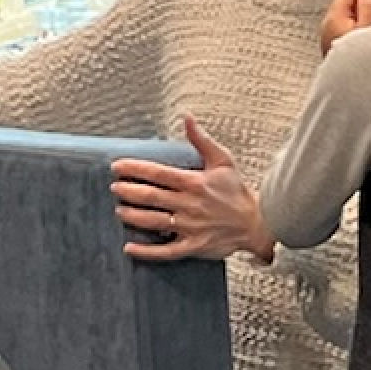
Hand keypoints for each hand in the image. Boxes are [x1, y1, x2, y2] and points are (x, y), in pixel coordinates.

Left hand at [109, 116, 274, 263]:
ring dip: (133, 216)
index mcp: (194, 183)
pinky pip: (165, 251)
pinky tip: (129, 248)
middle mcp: (189, 205)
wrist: (256, 224)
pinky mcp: (193, 246)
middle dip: (129, 191)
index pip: (158, 173)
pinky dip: (146, 251)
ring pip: (154, 221)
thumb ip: (201, 140)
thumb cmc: (237, 192)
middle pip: (151, 197)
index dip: (135, 169)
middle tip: (114, 188)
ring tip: (119, 210)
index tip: (117, 167)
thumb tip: (187, 118)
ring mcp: (190, 227)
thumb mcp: (223, 161)